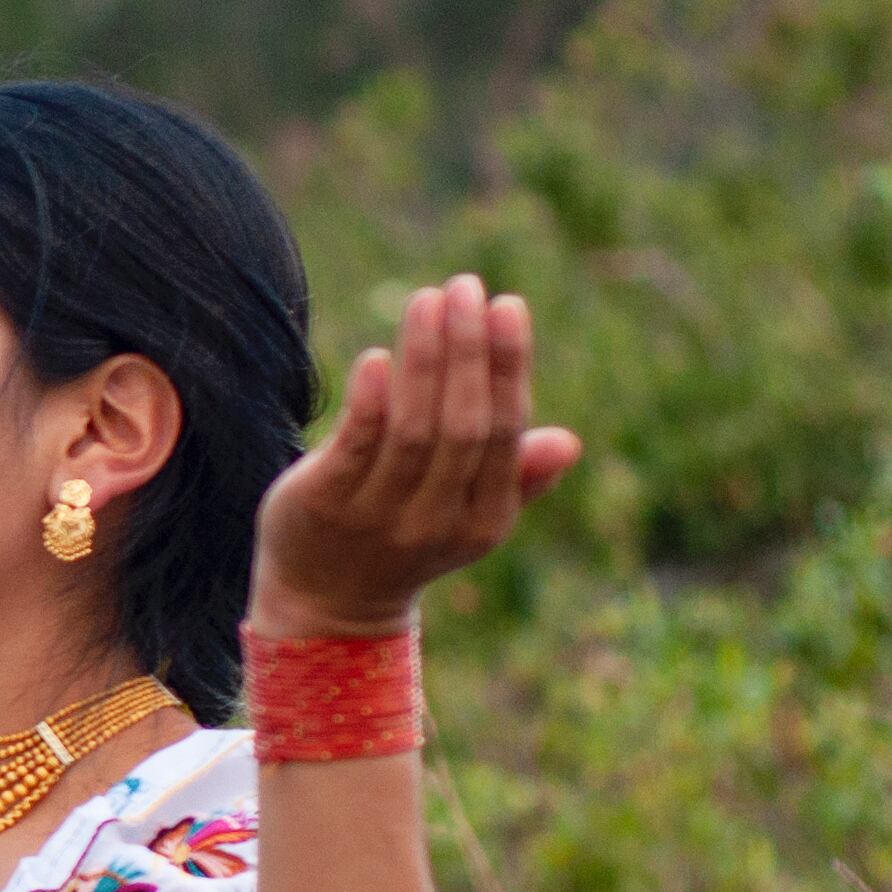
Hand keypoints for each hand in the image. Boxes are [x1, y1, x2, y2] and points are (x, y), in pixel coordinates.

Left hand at [252, 275, 582, 637]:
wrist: (324, 605)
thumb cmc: (404, 536)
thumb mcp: (466, 515)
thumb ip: (512, 476)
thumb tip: (568, 443)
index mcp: (483, 520)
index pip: (502, 430)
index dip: (506, 366)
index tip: (506, 304)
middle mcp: (434, 521)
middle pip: (461, 424)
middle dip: (466, 349)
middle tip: (464, 287)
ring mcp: (377, 516)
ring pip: (411, 428)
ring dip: (422, 359)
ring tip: (425, 300)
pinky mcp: (323, 505)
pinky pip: (354, 447)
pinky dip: (369, 401)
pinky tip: (377, 357)